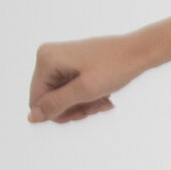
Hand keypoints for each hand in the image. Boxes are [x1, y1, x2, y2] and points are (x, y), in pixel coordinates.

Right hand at [27, 33, 147, 123]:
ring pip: (63, 98)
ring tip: (103, 100)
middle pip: (50, 100)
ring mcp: (60, 60)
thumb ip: (56, 105)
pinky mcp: (72, 65)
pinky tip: (104, 96)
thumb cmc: (114, 68)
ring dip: (83, 105)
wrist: (139, 52)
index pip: (37, 101)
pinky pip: (72, 90)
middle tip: (96, 105)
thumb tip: (31, 117)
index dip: (59, 113)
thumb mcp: (84, 91)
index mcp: (46, 59)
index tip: (83, 112)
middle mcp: (48, 57)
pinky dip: (88, 97)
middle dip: (74, 108)